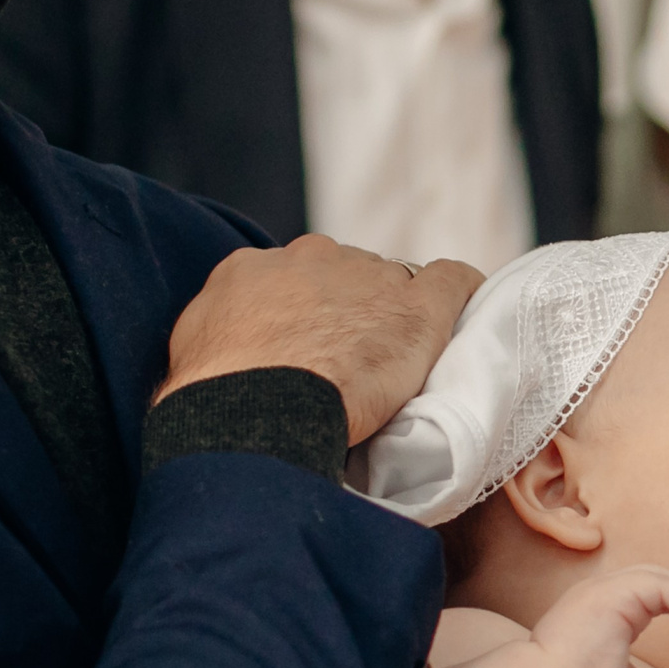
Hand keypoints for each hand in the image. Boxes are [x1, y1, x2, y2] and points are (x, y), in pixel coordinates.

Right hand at [161, 235, 483, 443]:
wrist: (258, 408)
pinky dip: (464, 293)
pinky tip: (471, 309)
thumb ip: (224, 332)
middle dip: (357, 309)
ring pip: (397, 283)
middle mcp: (313, 259)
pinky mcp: (417, 308)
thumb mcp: (197, 351)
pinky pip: (455, 280)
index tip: (319, 343)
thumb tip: (235, 345)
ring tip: (403, 358)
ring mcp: (368, 278)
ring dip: (399, 314)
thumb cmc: (217, 398)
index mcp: (256, 269)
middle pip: (349, 275)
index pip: (296, 279)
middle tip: (360, 360)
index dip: (313, 311)